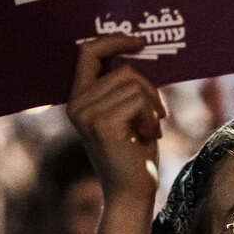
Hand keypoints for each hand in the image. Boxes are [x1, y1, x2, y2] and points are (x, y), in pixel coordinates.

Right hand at [66, 35, 166, 203]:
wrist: (131, 192)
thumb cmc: (134, 153)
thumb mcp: (126, 112)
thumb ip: (123, 86)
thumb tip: (135, 50)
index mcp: (78, 99)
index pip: (87, 53)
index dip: (113, 40)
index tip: (140, 41)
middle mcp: (76, 105)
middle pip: (122, 70)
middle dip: (148, 89)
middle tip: (157, 115)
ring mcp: (87, 114)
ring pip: (133, 84)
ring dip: (151, 106)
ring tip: (149, 130)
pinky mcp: (103, 124)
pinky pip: (138, 101)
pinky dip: (151, 117)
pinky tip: (149, 136)